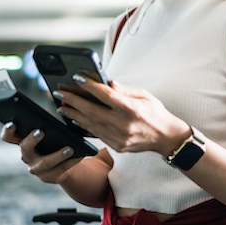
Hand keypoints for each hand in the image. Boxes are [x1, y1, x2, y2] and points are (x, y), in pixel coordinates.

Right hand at [0, 123, 81, 183]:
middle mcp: (27, 156)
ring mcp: (36, 168)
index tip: (12, 123)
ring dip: (58, 155)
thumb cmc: (56, 139)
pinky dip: (72, 161)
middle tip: (40, 131)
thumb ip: (47, 122)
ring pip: (45, 162)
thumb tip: (59, 107)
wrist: (65, 163)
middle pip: (24, 148)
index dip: (7, 131)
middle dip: (31, 140)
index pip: (8, 136)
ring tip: (70, 148)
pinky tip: (80, 154)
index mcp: (22, 141)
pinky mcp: (49, 177)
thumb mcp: (51, 130)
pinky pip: (61, 170)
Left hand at [55, 76, 189, 155]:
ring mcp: (119, 138)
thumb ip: (124, 90)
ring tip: (62, 106)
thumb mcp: (144, 95)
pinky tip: (75, 119)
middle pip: (92, 111)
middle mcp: (124, 124)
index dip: (89, 86)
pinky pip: (96, 134)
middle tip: (59, 93)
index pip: (105, 95)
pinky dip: (84, 126)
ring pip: (90, 124)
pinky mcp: (117, 146)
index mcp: (132, 109)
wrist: (166, 137)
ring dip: (74, 115)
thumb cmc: (155, 112)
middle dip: (73, 101)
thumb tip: (106, 83)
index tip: (76, 78)